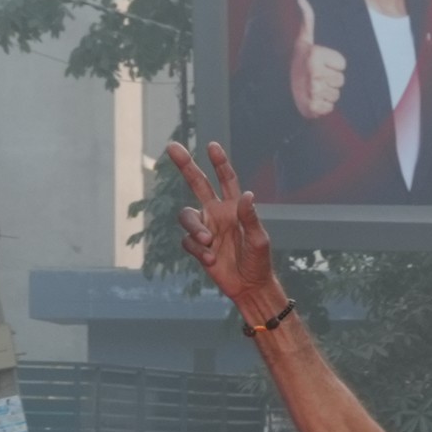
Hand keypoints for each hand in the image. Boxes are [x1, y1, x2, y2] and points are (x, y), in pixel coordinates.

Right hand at [165, 140, 283, 314]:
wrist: (248, 286)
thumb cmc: (259, 261)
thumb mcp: (259, 239)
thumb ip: (250, 218)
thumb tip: (247, 195)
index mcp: (234, 207)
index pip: (226, 179)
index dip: (219, 163)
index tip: (211, 145)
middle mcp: (217, 213)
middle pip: (197, 184)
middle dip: (186, 165)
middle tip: (171, 147)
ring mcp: (206, 229)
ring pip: (186, 216)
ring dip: (195, 228)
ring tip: (208, 242)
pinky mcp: (198, 247)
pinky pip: (187, 241)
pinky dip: (197, 250)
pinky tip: (211, 260)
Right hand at [288, 0, 345, 120]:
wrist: (279, 89)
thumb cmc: (298, 62)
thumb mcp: (303, 40)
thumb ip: (307, 19)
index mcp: (315, 55)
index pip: (343, 64)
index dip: (333, 65)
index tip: (320, 64)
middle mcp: (314, 73)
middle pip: (341, 81)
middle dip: (331, 80)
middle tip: (317, 77)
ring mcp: (314, 91)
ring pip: (336, 95)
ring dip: (328, 93)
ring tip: (315, 87)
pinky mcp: (313, 107)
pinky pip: (330, 107)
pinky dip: (323, 106)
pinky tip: (314, 99)